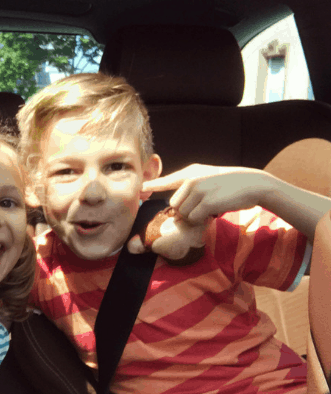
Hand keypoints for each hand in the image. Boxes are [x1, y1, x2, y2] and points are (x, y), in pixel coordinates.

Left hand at [143, 164, 271, 223]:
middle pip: (174, 204)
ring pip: (183, 213)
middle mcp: (192, 180)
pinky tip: (213, 212)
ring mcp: (198, 190)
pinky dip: (201, 220)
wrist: (253, 184)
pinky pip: (194, 219)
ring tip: (209, 208)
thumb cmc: (230, 184)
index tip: (141, 188)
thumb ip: (190, 190)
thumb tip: (177, 214)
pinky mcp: (206, 202)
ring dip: (194, 216)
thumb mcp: (208, 179)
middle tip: (202, 207)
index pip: (167, 180)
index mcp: (191, 172)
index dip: (153, 185)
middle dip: (185, 211)